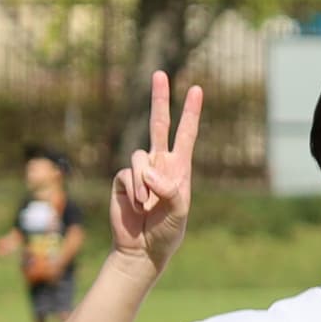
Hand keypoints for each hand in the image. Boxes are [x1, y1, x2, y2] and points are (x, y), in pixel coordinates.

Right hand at [111, 73, 201, 267]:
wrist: (143, 247)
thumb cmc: (168, 230)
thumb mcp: (179, 211)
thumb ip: (169, 190)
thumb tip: (151, 171)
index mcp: (180, 167)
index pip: (186, 133)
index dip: (190, 112)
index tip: (197, 89)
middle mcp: (160, 163)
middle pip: (157, 124)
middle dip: (159, 99)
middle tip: (160, 73)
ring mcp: (140, 170)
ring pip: (139, 156)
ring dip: (144, 182)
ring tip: (148, 205)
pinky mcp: (123, 179)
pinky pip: (127, 173)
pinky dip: (134, 190)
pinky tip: (137, 206)